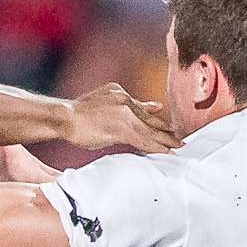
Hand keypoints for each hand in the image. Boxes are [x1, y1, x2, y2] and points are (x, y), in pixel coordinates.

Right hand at [65, 84, 179, 152]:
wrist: (65, 117)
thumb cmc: (78, 114)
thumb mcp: (102, 101)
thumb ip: (120, 105)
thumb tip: (133, 108)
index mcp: (120, 94)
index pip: (143, 109)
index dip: (157, 120)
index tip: (170, 126)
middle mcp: (126, 102)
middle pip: (150, 120)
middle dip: (166, 130)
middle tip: (181, 138)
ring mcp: (124, 116)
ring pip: (150, 130)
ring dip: (165, 140)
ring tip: (178, 147)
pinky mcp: (121, 129)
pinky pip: (143, 140)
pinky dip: (156, 147)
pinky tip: (165, 152)